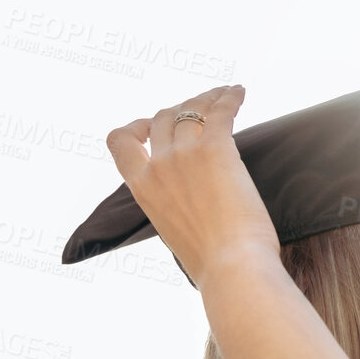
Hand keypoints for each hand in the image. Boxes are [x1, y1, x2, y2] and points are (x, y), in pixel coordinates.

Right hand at [105, 86, 278, 286]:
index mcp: (141, 188)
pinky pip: (219, 112)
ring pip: (190, 110)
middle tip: (202, 109)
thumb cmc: (213, 263)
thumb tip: (191, 210)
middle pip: (161, 119)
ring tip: (225, 93)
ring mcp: (184, 155)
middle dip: (181, 110)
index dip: (134, 126)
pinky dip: (229, 97)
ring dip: (208, 98)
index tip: (148, 124)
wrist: (232, 267)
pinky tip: (239, 91)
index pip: (120, 142)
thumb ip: (172, 209)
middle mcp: (157, 165)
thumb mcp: (175, 233)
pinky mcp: (215, 150)